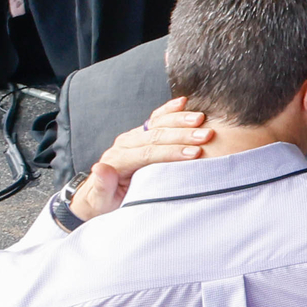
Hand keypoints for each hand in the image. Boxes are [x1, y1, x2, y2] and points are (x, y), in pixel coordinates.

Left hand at [71, 99, 213, 219]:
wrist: (100, 197)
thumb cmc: (107, 203)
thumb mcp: (102, 201)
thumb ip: (102, 185)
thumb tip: (101, 168)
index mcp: (118, 160)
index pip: (148, 152)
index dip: (172, 152)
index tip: (195, 153)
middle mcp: (125, 145)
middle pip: (156, 135)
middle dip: (183, 135)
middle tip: (206, 135)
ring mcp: (133, 138)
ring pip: (158, 124)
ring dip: (181, 120)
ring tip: (201, 120)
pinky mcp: (140, 135)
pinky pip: (156, 119)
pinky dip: (169, 110)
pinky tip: (183, 102)